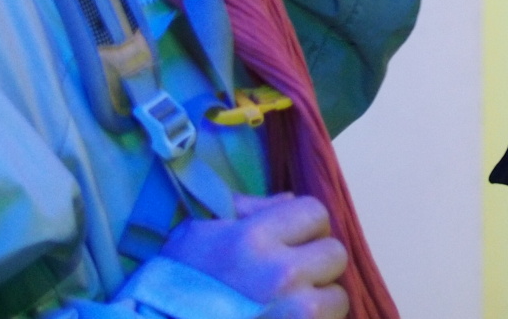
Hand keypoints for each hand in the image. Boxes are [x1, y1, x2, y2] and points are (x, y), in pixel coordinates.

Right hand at [162, 193, 347, 318]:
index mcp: (255, 238)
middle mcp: (282, 273)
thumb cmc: (169, 288)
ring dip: (319, 302)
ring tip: (290, 308)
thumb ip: (244, 210)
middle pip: (334, 253)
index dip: (305, 226)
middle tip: (293, 278)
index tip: (290, 242)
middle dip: (317, 264)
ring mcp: (294, 313)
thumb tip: (287, 200)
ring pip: (338, 297)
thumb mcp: (196, 234)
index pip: (316, 213)